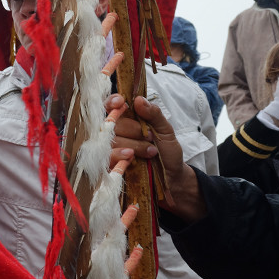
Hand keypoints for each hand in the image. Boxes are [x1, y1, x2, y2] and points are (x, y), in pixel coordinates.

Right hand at [107, 95, 203, 221]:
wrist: (172, 179)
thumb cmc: (167, 153)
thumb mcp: (166, 131)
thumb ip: (153, 114)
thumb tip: (138, 99)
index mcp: (126, 121)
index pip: (110, 106)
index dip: (112, 102)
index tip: (122, 103)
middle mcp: (115, 134)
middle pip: (111, 123)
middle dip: (133, 129)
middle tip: (151, 137)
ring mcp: (110, 150)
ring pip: (111, 140)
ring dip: (133, 145)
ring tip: (151, 152)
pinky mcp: (109, 166)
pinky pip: (106, 157)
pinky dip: (120, 156)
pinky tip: (132, 159)